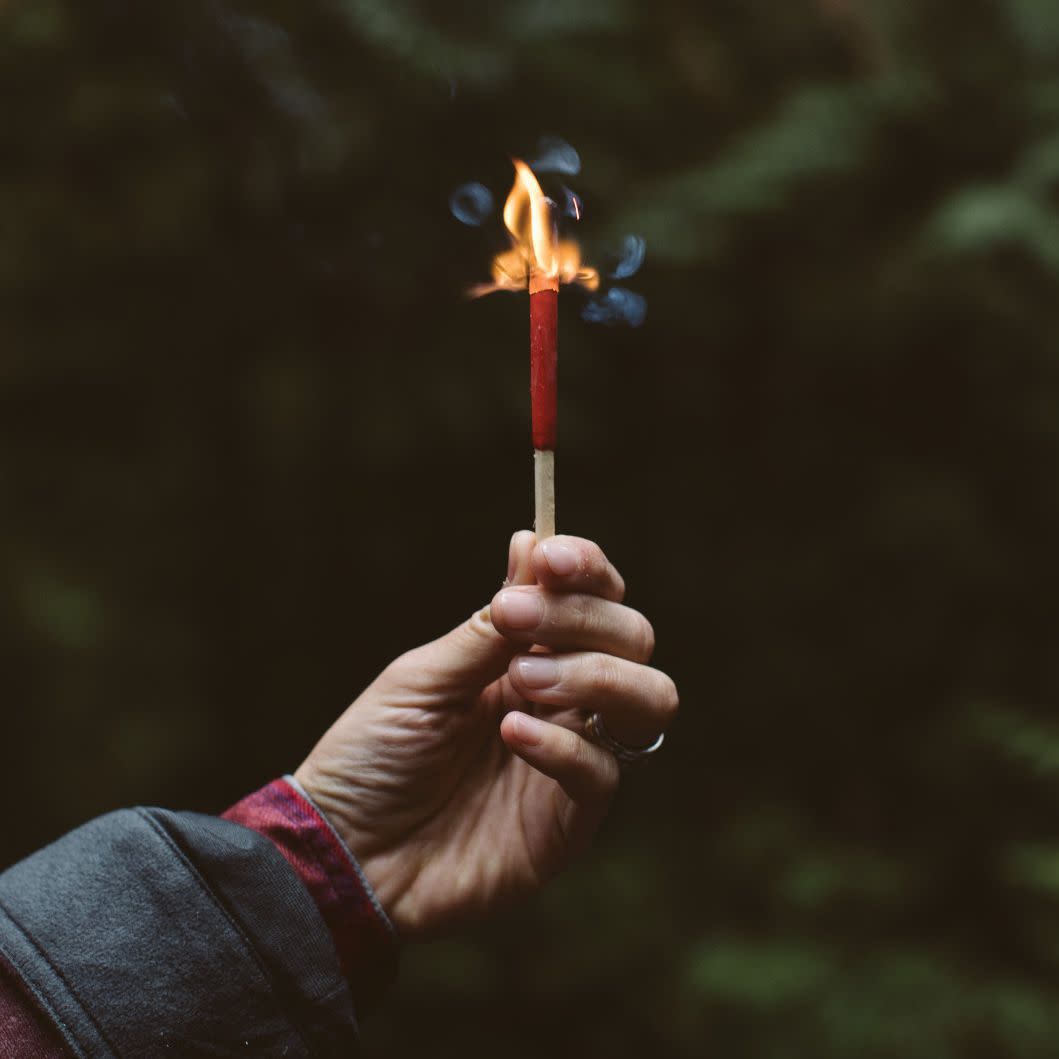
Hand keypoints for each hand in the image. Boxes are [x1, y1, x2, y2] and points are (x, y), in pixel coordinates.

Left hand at [294, 532, 677, 938]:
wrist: (343, 852)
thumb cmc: (373, 755)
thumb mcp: (424, 677)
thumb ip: (487, 626)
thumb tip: (531, 543)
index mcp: (529, 654)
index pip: (594, 597)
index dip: (588, 570)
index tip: (552, 560)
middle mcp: (564, 699)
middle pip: (634, 637)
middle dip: (584, 619)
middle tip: (514, 622)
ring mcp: (574, 756)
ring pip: (650, 699)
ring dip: (597, 675)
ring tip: (524, 682)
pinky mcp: (571, 820)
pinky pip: (604, 771)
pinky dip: (564, 745)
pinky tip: (513, 737)